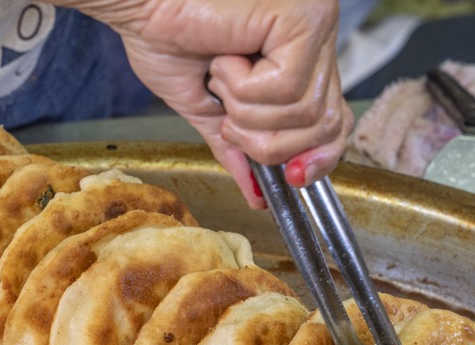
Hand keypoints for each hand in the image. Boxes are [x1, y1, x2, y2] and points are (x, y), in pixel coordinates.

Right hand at [59, 0, 351, 207]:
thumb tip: (257, 195)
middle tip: (228, 115)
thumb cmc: (164, 34)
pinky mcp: (302, 18)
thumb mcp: (206, 107)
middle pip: (326, 126)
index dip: (319, 158)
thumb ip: (238, 147)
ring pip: (306, 114)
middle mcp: (316, 36)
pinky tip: (225, 56)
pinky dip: (244, 88)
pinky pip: (288, 89)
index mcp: (300, 54)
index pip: (336, 122)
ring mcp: (314, 24)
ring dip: (248, 111)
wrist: (137, 4)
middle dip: (268, 141)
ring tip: (221, 75)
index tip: (291, 178)